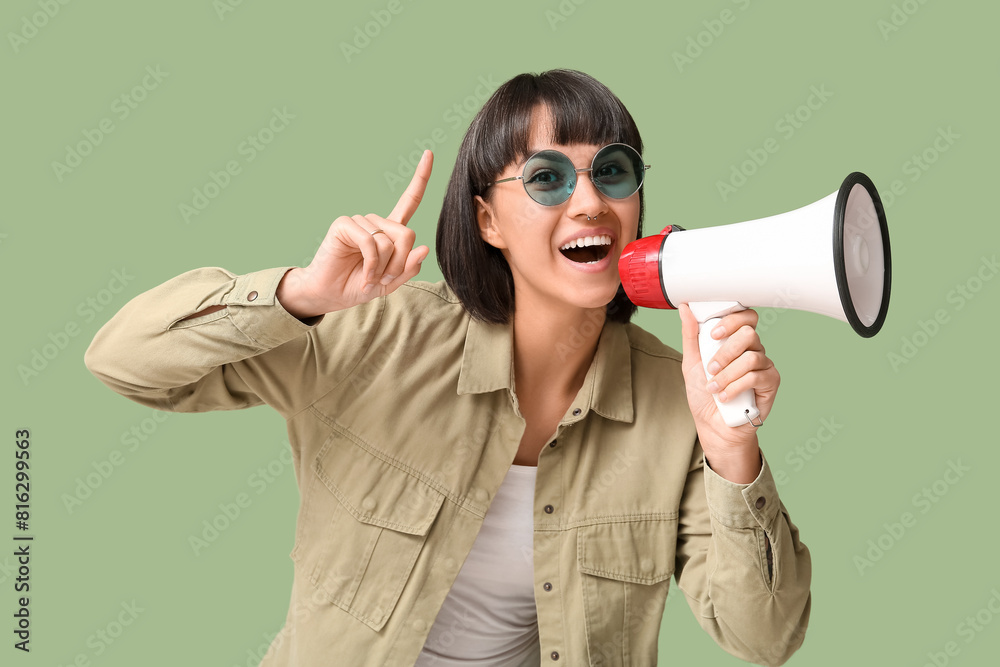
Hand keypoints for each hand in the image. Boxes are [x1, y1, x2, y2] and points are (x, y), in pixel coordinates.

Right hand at [277, 150, 433, 317]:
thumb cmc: (359, 285)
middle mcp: (376, 222)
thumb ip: (409, 268)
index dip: (420, 178)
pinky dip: (371, 264)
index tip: (429, 153)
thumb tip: (424, 248)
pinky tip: (364, 274)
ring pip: (388, 242)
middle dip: (400, 263)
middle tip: (385, 278)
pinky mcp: (345, 224)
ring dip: (382, 267)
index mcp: (389, 231)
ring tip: (370, 276)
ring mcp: (359, 221)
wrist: (330, 294)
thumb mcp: (391, 282)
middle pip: (407, 234)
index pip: (409, 201)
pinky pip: (371, 243)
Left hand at [678, 303, 780, 482]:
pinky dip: (735, 387)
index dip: (732, 319)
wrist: (713, 426)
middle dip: (726, 350)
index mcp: (735, 341)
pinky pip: (756, 376)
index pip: (745, 316)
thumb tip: (685, 307)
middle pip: (749, 333)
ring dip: (727, 374)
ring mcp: (763, 365)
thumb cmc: (704, 394)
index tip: (714, 333)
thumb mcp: (691, 363)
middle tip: (711, 367)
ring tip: (714, 387)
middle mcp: (752, 350)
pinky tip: (724, 397)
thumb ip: (691, 335)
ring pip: (750, 357)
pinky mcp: (770, 382)